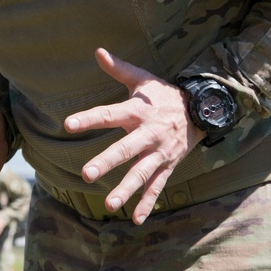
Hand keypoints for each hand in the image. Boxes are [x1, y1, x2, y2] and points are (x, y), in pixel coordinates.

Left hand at [64, 48, 204, 224]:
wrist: (203, 110)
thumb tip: (97, 51)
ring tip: (108, 205)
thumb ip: (118, 69)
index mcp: (139, 111)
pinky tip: (133, 219)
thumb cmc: (163, 94)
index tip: (67, 124)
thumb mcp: (143, 79)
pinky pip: (157, 187)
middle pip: (126, 150)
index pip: (109, 114)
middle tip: (85, 175)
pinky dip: (147, 204)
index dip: (89, 119)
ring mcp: (160, 153)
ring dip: (126, 190)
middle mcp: (149, 134)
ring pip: (142, 174)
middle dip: (107, 163)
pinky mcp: (168, 166)